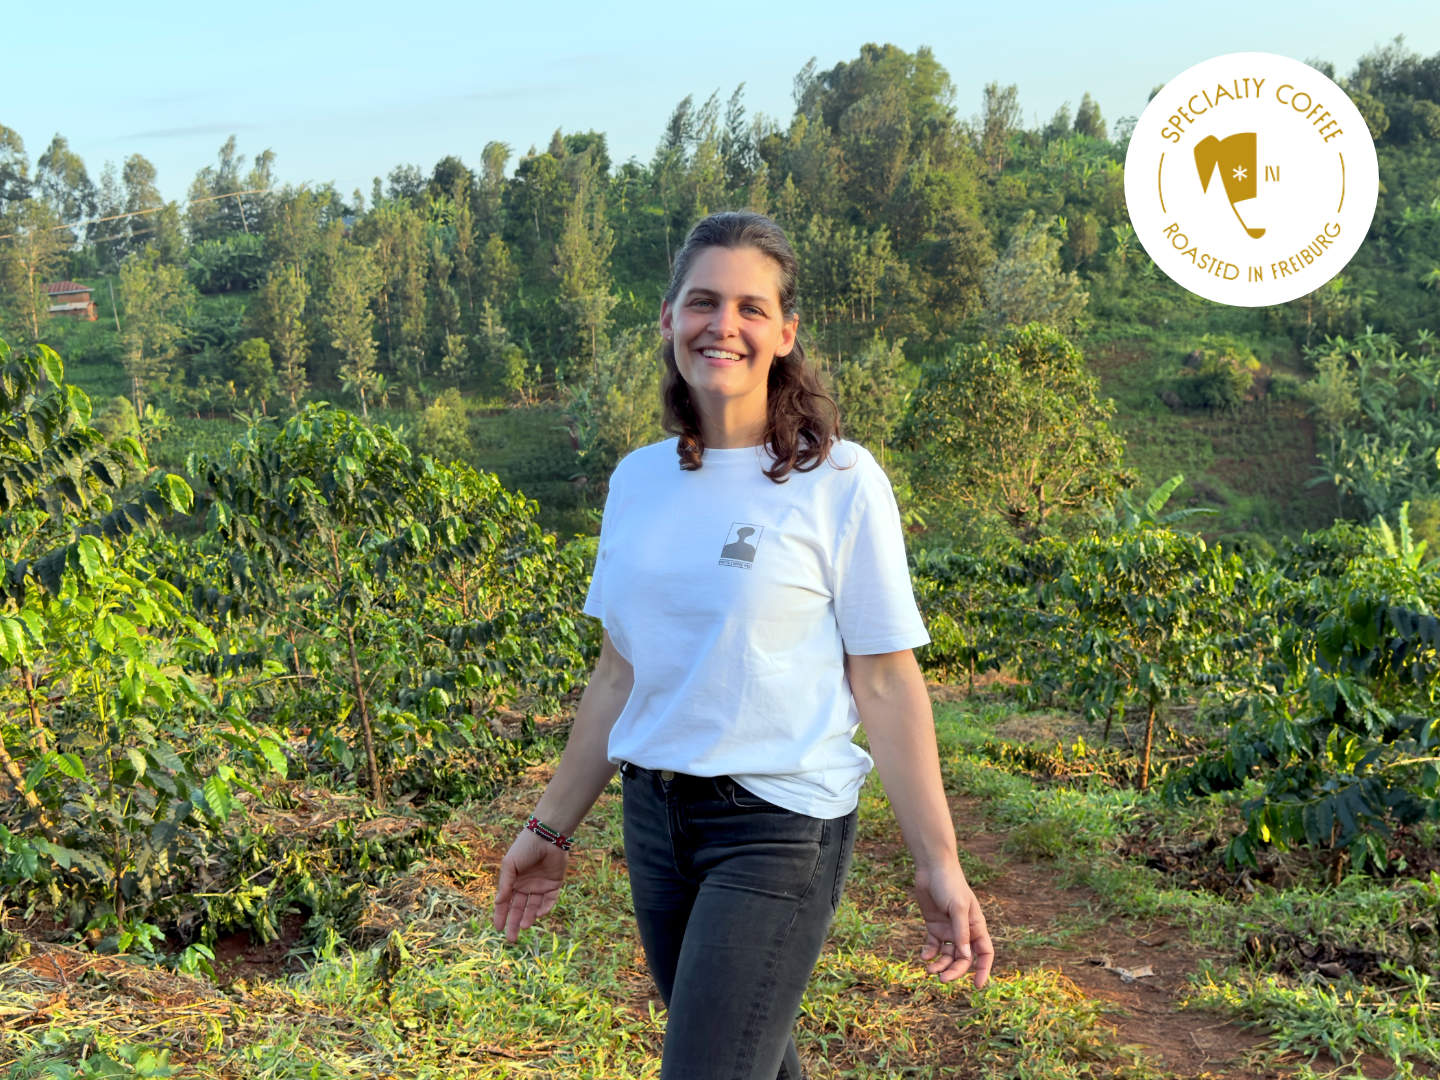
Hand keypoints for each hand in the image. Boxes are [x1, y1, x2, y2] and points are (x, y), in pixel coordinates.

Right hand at [492, 828, 569, 942]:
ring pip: (534, 907)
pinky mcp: (554, 884)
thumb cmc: (525, 847)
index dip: (501, 915)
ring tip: (524, 926)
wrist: (547, 835)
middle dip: (514, 923)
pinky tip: (539, 914)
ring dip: (529, 918)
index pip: (505, 902)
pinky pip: (549, 900)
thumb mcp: (510, 865)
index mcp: (513, 881)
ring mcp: (540, 886)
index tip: (498, 929)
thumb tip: (498, 903)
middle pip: (519, 909)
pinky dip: (545, 908)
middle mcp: (526, 886)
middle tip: (512, 939)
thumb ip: (505, 884)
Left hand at [912, 860, 992, 987]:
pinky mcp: (934, 926)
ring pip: (947, 955)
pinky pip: (933, 946)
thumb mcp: (958, 908)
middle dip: (954, 970)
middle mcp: (964, 931)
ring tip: (929, 970)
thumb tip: (965, 958)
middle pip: (963, 959)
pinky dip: (929, 953)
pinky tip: (924, 956)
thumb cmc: (950, 884)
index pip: (985, 953)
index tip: (978, 986)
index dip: (983, 969)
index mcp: (976, 926)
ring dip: (940, 964)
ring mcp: (948, 929)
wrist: (932, 869)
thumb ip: (961, 932)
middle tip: (942, 979)